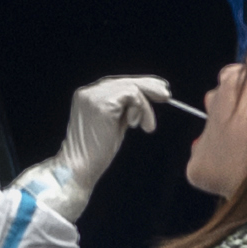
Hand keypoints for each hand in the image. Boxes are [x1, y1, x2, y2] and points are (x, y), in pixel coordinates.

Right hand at [26, 79, 164, 219]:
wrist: (79, 166)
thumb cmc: (96, 151)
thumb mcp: (112, 124)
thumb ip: (123, 110)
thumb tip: (145, 100)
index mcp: (89, 95)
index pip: (119, 83)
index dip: (142, 84)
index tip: (160, 89)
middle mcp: (89, 91)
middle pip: (126, 81)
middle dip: (150, 88)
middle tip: (167, 96)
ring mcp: (93, 96)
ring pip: (132, 88)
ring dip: (145, 108)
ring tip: (147, 126)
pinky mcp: (102, 104)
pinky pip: (132, 95)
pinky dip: (140, 109)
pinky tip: (135, 124)